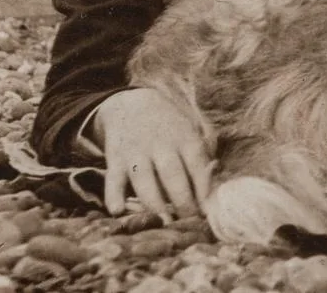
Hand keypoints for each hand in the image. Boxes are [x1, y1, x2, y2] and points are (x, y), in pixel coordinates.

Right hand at [93, 87, 211, 219]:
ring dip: (154, 204)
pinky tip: (117, 211)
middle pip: (173, 176)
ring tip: (162, 223)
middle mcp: (161, 145)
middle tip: (187, 224)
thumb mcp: (192, 132)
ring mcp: (137, 152)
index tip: (208, 212)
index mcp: (186, 139)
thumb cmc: (171, 127)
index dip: (203, 190)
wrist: (132, 102)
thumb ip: (204, 157)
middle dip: (182, 202)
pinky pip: (112, 179)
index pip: (197, 166)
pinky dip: (113, 195)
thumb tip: (214, 187)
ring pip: (145, 181)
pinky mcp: (115, 158)